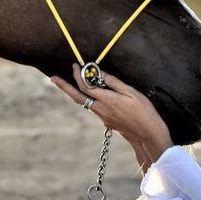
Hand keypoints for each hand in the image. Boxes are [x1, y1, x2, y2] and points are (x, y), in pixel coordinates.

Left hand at [49, 64, 173, 173]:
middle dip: (64, 87)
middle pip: (77, 97)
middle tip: (53, 78)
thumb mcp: (131, 92)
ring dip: (77, 92)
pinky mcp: (106, 122)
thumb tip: (100, 73)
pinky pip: (95, 108)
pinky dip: (91, 98)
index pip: (86, 86)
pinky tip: (96, 93)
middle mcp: (101, 110)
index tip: (76, 65)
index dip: (79, 74)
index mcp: (107, 100)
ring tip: (72, 82)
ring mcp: (102, 117)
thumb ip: (114, 82)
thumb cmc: (143, 111)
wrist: (147, 134)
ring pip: (85, 102)